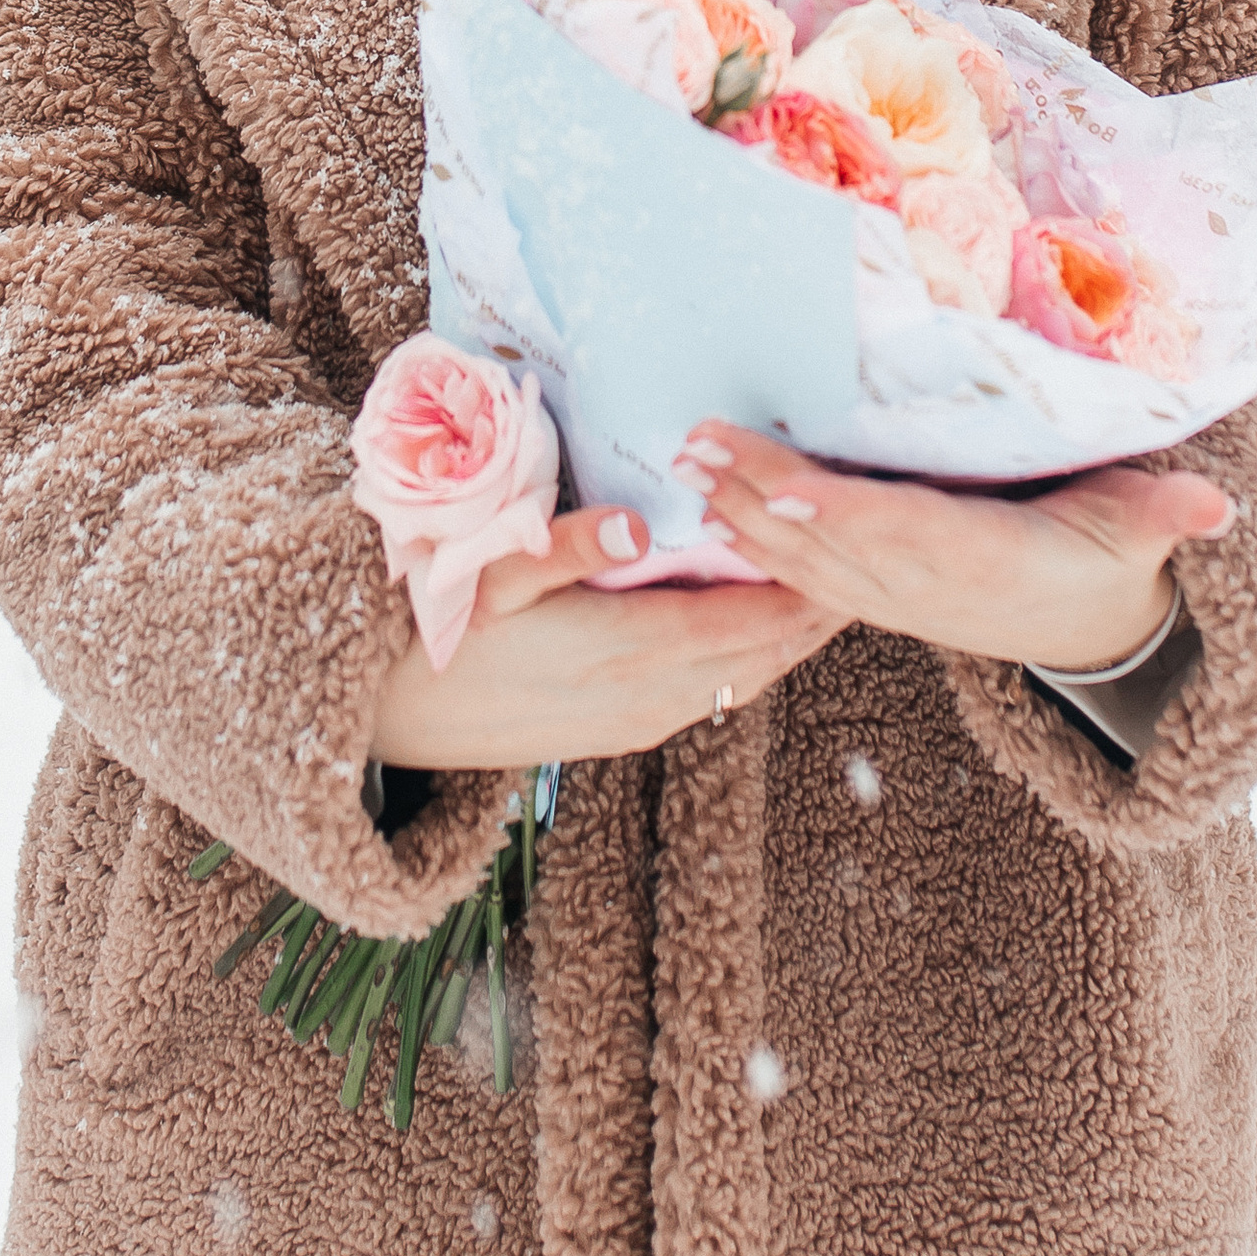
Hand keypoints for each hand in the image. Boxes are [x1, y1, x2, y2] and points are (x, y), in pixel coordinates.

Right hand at [364, 501, 841, 771]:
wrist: (388, 718)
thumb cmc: (436, 630)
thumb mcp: (488, 576)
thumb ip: (563, 547)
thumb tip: (630, 522)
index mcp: (625, 648)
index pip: (744, 617)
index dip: (802, 584)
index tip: (845, 540)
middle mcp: (647, 695)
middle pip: (760, 653)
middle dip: (815, 610)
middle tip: (868, 561)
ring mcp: (638, 721)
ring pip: (742, 679)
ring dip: (787, 639)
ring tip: (832, 591)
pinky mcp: (623, 733)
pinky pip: (710, 695)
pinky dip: (748, 661)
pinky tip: (760, 634)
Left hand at [669, 424, 1235, 675]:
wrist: (1084, 626)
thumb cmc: (1109, 553)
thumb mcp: (1143, 531)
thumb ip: (1167, 515)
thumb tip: (1219, 507)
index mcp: (982, 561)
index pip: (903, 535)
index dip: (843, 518)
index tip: (787, 490)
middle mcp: (922, 586)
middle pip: (829, 545)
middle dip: (758, 499)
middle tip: (693, 446)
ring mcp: (888, 596)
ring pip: (800, 561)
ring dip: (736, 513)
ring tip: (680, 459)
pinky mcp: (868, 594)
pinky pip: (797, 574)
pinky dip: (748, 542)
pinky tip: (701, 505)